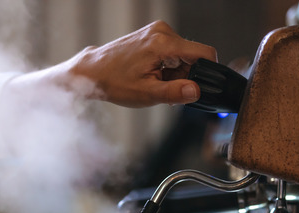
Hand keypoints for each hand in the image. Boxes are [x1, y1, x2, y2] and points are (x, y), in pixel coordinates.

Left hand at [17, 20, 216, 107]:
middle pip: (192, 56)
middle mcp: (162, 32)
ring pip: (182, 55)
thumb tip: (195, 91)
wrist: (92, 72)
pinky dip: (166, 66)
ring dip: (174, 72)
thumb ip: (175, 92)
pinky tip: (151, 75)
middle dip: (184, 76)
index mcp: (164, 44)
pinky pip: (171, 52)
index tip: (197, 87)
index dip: (206, 73)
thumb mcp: (146, 93)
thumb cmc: (113, 82)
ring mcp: (156, 31)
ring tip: (154, 83)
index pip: (204, 53)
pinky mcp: (152, 35)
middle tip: (165, 90)